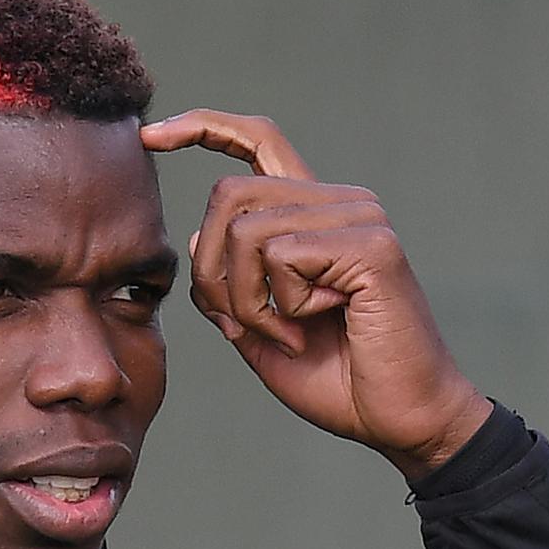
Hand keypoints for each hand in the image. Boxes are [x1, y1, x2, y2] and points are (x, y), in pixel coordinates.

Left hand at [141, 109, 491, 479]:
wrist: (400, 421)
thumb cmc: (336, 380)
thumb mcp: (256, 331)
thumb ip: (225, 285)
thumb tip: (197, 234)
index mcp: (313, 214)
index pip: (257, 141)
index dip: (202, 127)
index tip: (148, 136)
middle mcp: (339, 202)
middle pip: (227, 194)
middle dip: (212, 272)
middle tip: (247, 326)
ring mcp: (361, 216)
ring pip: (244, 231)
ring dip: (247, 300)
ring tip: (290, 332)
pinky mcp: (371, 244)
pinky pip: (280, 258)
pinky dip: (280, 308)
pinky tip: (320, 327)